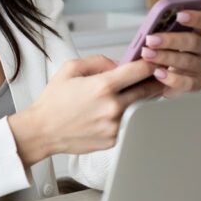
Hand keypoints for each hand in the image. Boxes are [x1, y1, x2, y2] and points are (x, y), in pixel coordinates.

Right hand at [8, 55, 161, 165]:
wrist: (42, 130)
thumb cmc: (54, 101)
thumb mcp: (70, 69)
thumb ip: (99, 61)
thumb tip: (119, 64)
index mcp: (102, 86)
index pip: (140, 71)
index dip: (151, 63)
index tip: (155, 61)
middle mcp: (112, 107)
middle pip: (147, 90)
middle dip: (153, 81)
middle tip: (157, 76)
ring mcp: (115, 126)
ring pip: (139, 108)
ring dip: (140, 99)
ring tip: (133, 93)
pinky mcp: (113, 139)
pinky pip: (128, 123)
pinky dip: (126, 116)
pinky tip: (113, 112)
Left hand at [140, 0, 200, 96]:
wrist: (158, 76)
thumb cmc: (164, 48)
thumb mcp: (163, 27)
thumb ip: (172, 10)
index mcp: (200, 32)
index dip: (195, 17)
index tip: (180, 15)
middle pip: (194, 42)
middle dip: (171, 40)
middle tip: (151, 39)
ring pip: (189, 62)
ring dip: (166, 58)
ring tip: (148, 55)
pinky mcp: (197, 85)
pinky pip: (188, 83)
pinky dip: (172, 78)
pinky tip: (158, 74)